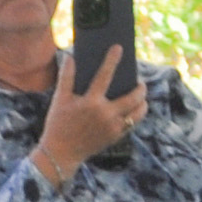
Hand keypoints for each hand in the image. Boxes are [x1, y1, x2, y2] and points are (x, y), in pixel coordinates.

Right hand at [26, 42, 149, 186]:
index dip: (112, 60)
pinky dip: (137, 115)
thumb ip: (66, 77)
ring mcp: (113, 127)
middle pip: (133, 97)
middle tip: (140, 82)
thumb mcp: (59, 99)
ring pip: (139, 112)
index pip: (104, 75)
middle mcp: (105, 115)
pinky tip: (135, 109)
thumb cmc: (58, 124)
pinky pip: (133, 124)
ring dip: (143, 102)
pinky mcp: (116, 137)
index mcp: (91, 102)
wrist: (61, 153)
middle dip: (140, 87)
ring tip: (140, 96)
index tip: (119, 48)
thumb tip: (70, 57)